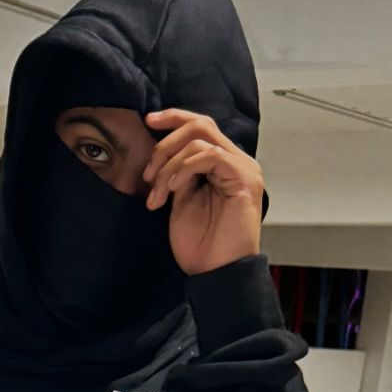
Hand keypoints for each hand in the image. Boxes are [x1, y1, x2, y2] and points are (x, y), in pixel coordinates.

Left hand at [142, 109, 263, 275]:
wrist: (217, 273)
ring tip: (157, 194)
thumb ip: (178, 175)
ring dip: (169, 164)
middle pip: (200, 124)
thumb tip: (164, 156)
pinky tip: (173, 189)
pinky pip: (210, 156)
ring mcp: (242, 168)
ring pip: (200, 138)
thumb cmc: (202, 246)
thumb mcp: (181, 202)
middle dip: (165, 143)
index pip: (201, 126)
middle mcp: (236, 160)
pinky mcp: (244, 178)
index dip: (174, 118)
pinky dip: (184, 168)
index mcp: (222, 164)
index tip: (147, 122)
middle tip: (148, 175)